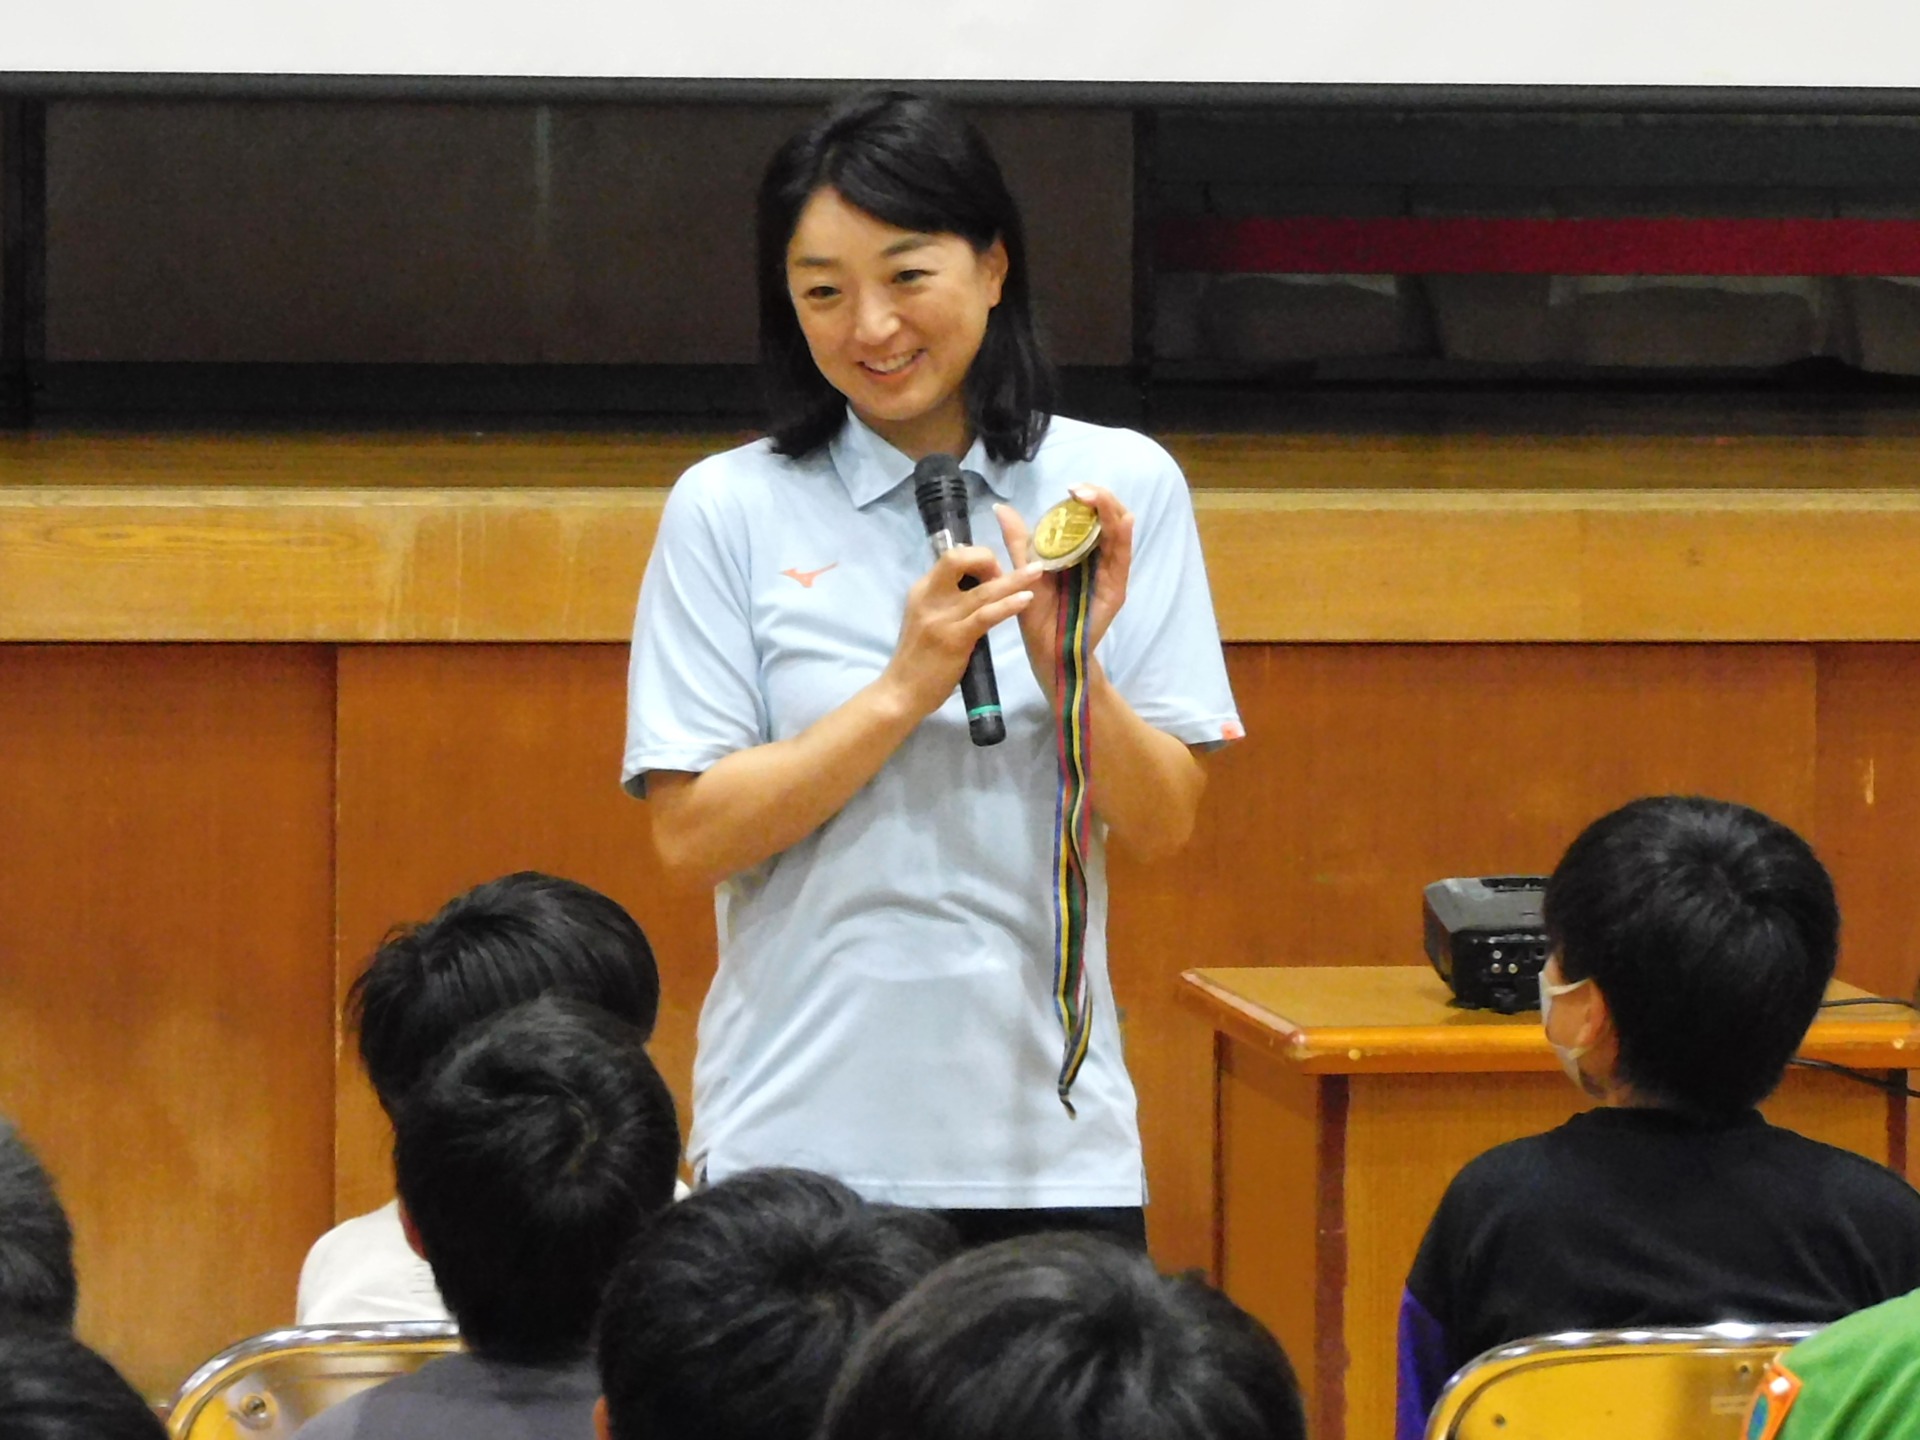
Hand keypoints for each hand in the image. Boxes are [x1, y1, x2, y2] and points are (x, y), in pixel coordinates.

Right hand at [879, 545, 1038, 720]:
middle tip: (1005, 572)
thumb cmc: (918, 659)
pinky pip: (986, 615)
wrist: (901, 693)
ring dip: (1013, 578)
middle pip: (959, 558)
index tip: (992, 573)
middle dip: (988, 557)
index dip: (976, 558)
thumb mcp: (926, 619)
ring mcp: (941, 618)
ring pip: (982, 589)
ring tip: (1037, 571)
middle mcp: (929, 597)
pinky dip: (1009, 604)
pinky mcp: (954, 639)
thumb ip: (946, 602)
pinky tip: (1027, 599)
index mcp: (923, 590)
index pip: (951, 556)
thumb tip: (974, 587)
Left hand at [996, 485, 1132, 700]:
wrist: (1045, 651)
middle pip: (1109, 517)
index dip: (1085, 496)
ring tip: (1093, 496)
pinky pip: (1123, 558)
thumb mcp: (1023, 570)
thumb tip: (1001, 507)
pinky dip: (1124, 536)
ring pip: (1119, 531)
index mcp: (1078, 550)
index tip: (1070, 488)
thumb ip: (1019, 540)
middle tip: (1078, 490)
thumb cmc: (1036, 613)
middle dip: (1098, 497)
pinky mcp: (1116, 589)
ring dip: (1110, 510)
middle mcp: (1097, 558)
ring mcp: (1109, 572)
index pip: (1089, 515)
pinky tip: (1121, 520)